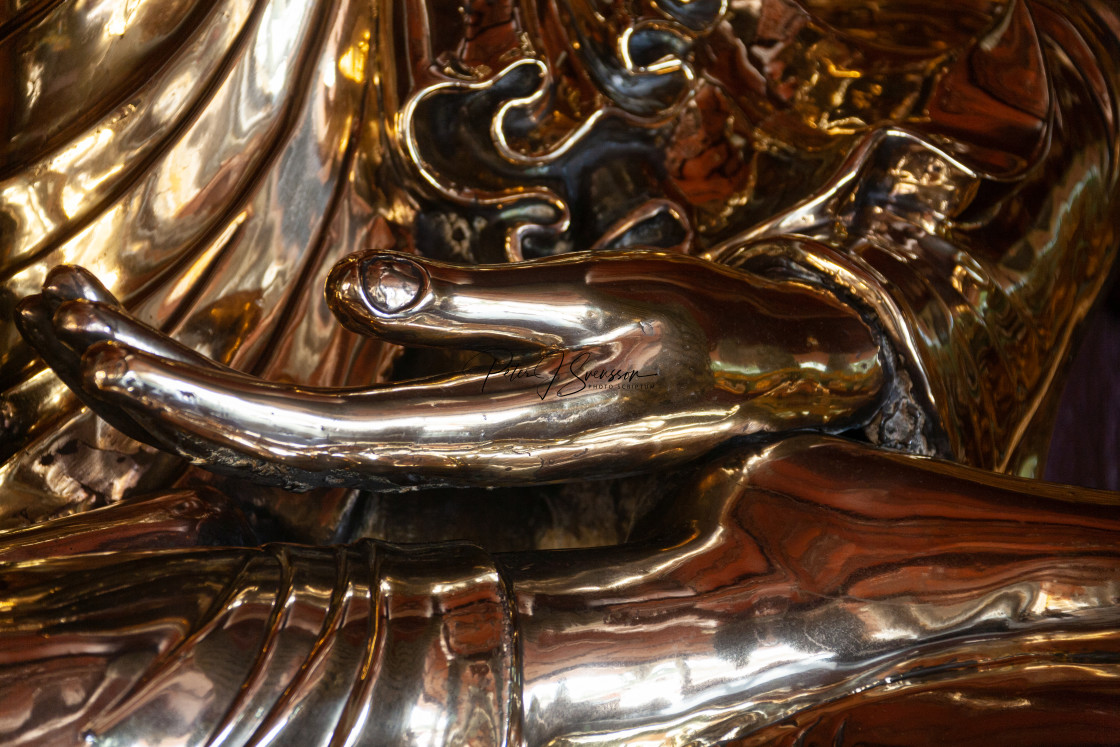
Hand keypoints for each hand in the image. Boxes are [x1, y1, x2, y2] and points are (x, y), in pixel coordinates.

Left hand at [16, 251, 883, 489]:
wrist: (786, 383)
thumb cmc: (714, 340)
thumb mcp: (613, 306)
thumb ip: (484, 310)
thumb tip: (361, 286)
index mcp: (486, 435)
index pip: (300, 432)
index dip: (188, 396)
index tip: (89, 338)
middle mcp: (454, 460)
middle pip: (268, 446)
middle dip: (151, 386)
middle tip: (52, 308)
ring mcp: (454, 451)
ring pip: (288, 444)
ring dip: (186, 389)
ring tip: (96, 325)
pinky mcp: (464, 428)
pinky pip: (328, 430)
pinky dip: (246, 397)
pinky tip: (198, 368)